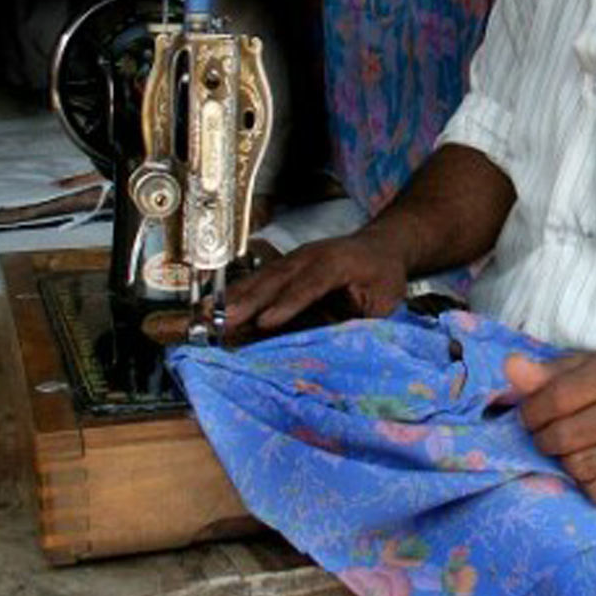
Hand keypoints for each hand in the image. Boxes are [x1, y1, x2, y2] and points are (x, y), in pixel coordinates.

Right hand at [224, 231, 406, 331]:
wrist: (380, 245)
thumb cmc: (384, 277)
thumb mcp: (387, 302)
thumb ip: (364, 323)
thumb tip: (338, 351)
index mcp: (341, 263)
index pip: (313, 283)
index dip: (289, 302)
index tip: (266, 322)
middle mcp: (313, 256)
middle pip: (279, 278)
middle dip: (250, 300)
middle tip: (224, 321)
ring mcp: (296, 258)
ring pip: (263, 278)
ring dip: (235, 297)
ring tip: (208, 314)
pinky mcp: (284, 265)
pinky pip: (259, 279)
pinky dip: (236, 293)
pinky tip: (215, 306)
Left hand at [505, 346, 595, 505]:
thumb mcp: (587, 367)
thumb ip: (546, 372)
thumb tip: (510, 367)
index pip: (556, 398)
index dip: (531, 413)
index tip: (530, 417)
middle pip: (565, 436)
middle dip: (544, 440)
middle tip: (549, 436)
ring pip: (580, 467)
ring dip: (567, 463)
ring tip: (577, 449)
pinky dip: (588, 484)